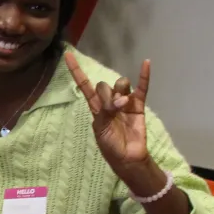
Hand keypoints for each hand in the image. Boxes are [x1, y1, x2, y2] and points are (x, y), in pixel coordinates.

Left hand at [66, 51, 150, 174]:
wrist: (128, 158)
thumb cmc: (110, 146)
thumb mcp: (101, 129)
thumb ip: (105, 112)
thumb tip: (118, 100)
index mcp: (96, 107)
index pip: (85, 85)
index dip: (76, 71)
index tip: (67, 55)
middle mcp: (109, 101)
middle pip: (104, 85)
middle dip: (107, 94)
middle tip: (113, 108)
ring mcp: (125, 102)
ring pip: (121, 84)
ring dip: (121, 91)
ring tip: (123, 105)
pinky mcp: (138, 105)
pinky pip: (142, 88)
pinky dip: (144, 76)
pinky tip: (146, 63)